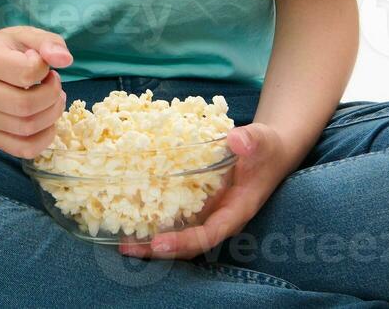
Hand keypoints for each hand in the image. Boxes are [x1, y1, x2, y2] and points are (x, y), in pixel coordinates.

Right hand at [0, 27, 73, 158]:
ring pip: (27, 128)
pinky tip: (47, 121)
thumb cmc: (9, 51)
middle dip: (52, 95)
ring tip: (52, 99)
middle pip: (25, 105)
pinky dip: (45, 139)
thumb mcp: (26, 36)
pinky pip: (23, 149)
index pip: (26, 73)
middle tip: (54, 83)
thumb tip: (66, 60)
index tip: (42, 63)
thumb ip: (48, 42)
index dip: (44, 68)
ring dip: (52, 114)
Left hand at [118, 122, 291, 259]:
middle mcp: (218, 218)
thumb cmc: (266, 148)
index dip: (184, 242)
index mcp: (235, 211)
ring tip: (121, 240)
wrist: (267, 151)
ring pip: (178, 233)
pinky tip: (129, 212)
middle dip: (158, 249)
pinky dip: (153, 217)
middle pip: (188, 243)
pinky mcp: (197, 202)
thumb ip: (251, 141)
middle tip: (126, 247)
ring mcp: (207, 212)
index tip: (159, 243)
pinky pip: (175, 215)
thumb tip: (235, 140)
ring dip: (151, 240)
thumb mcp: (262, 141)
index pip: (209, 234)